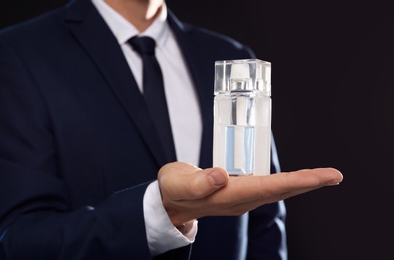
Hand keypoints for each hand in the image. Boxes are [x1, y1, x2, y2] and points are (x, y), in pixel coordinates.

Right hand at [158, 162, 342, 226]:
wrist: (170, 202)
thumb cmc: (173, 190)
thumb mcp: (178, 183)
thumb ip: (198, 181)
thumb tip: (222, 176)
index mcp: (228, 196)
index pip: (268, 188)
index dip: (296, 182)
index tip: (321, 177)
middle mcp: (240, 200)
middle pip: (280, 191)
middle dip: (308, 183)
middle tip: (335, 175)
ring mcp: (242, 198)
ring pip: (277, 191)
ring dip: (301, 183)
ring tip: (323, 176)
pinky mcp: (240, 192)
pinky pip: (270, 188)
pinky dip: (287, 182)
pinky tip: (296, 178)